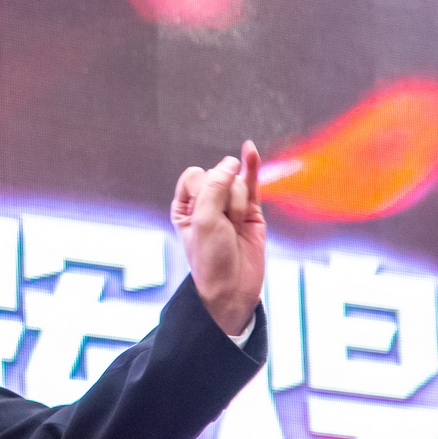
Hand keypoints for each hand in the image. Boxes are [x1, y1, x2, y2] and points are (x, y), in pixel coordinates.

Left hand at [171, 140, 266, 337]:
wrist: (234, 289)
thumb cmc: (211, 259)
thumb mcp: (204, 221)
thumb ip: (215, 188)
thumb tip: (231, 162)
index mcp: (185, 206)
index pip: (195, 175)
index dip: (204, 189)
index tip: (205, 214)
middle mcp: (206, 203)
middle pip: (218, 177)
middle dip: (224, 199)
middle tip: (223, 227)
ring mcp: (230, 206)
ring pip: (238, 184)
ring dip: (238, 206)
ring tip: (235, 229)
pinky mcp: (252, 211)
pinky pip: (252, 183)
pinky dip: (251, 166)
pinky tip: (249, 149)